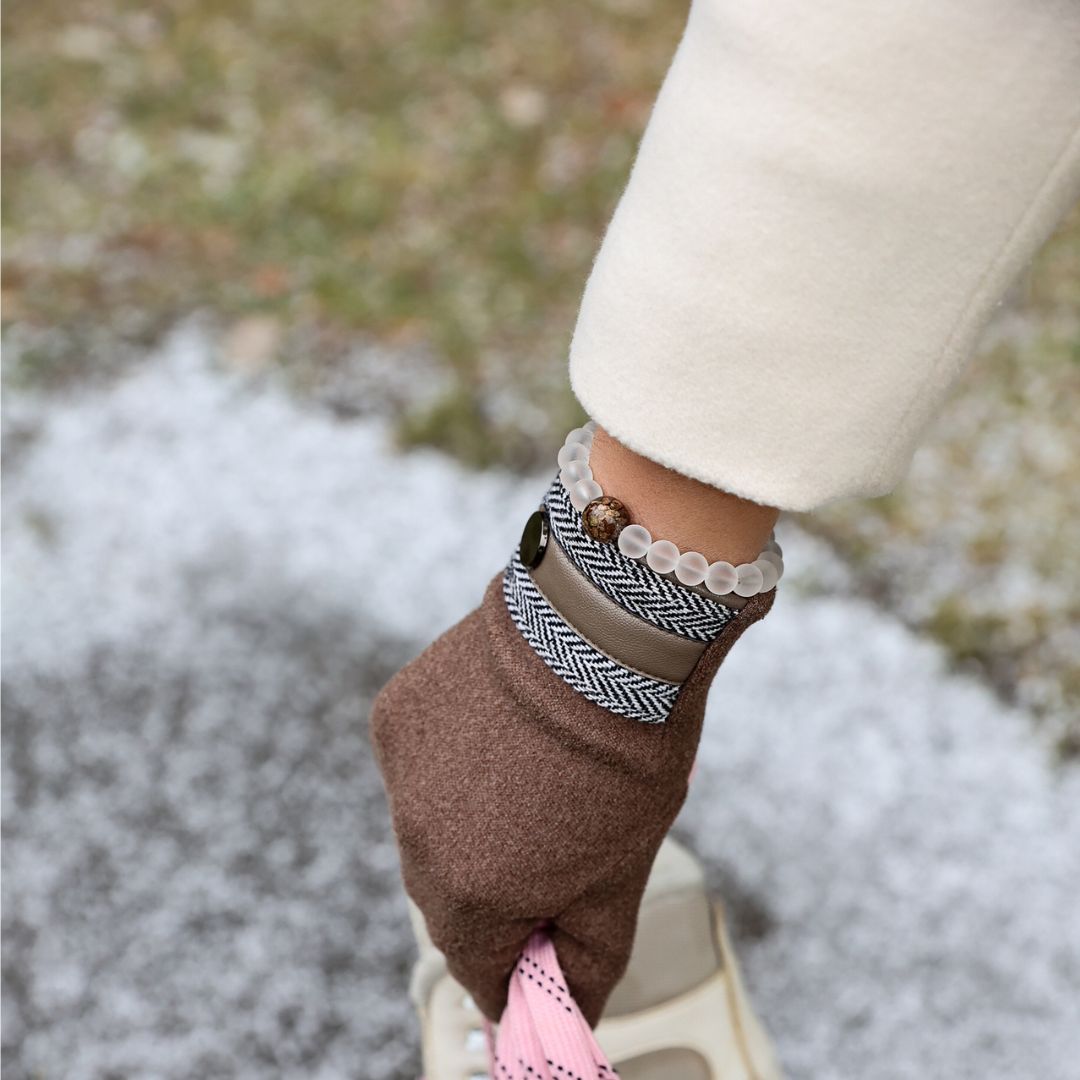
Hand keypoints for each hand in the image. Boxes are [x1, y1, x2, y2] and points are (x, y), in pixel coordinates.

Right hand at [370, 573, 772, 1023]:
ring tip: (531, 773)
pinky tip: (499, 733)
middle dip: (497, 890)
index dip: (520, 963)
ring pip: (428, 833)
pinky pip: (416, 770)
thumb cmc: (627, 750)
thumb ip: (586, 959)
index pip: (479, 969)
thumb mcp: (622, 873)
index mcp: (473, 894)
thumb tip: (569, 1014)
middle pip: (451, 902)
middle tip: (555, 840)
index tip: (549, 938)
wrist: (605, 626)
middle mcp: (417, 841)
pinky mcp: (393, 716)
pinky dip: (449, 765)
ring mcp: (399, 773)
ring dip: (468, 823)